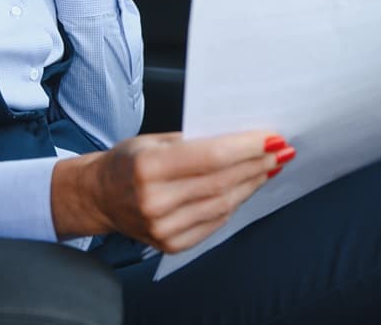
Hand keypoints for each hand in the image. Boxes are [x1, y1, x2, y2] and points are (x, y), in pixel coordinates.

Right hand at [51, 131, 296, 253]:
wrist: (99, 196)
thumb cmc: (128, 161)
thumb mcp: (153, 140)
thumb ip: (194, 142)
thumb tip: (241, 140)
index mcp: (148, 167)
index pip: (210, 157)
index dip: (246, 148)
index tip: (272, 137)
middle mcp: (155, 201)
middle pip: (222, 181)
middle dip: (256, 164)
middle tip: (281, 150)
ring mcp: (163, 228)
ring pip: (223, 204)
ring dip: (252, 184)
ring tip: (270, 167)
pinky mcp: (171, 244)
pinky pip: (215, 222)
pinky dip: (235, 202)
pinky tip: (247, 187)